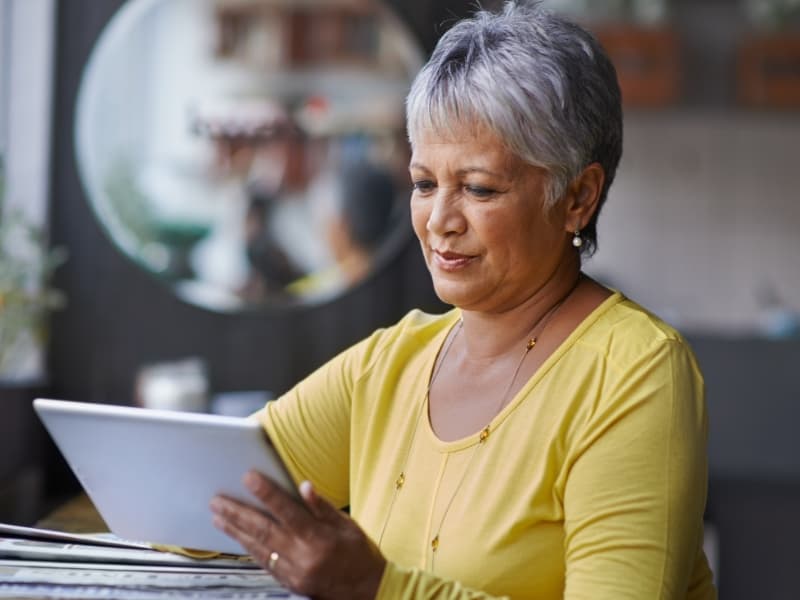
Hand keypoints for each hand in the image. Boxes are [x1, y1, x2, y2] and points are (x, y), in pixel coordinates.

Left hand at [210, 471, 385, 599]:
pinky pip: (263, 562)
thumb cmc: (359, 554)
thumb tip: (304, 486)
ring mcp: (293, 572)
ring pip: (258, 547)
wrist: (366, 590)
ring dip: (236, 531)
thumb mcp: (347, 525)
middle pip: (264, 530)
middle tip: (218, 500)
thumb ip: (322, 506)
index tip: (248, 478)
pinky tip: (236, 538)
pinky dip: (248, 548)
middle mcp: (302, 556)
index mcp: (319, 538)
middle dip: (238, 513)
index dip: (266, 493)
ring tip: (218, 517)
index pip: (287, 511)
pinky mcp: (289, 582)